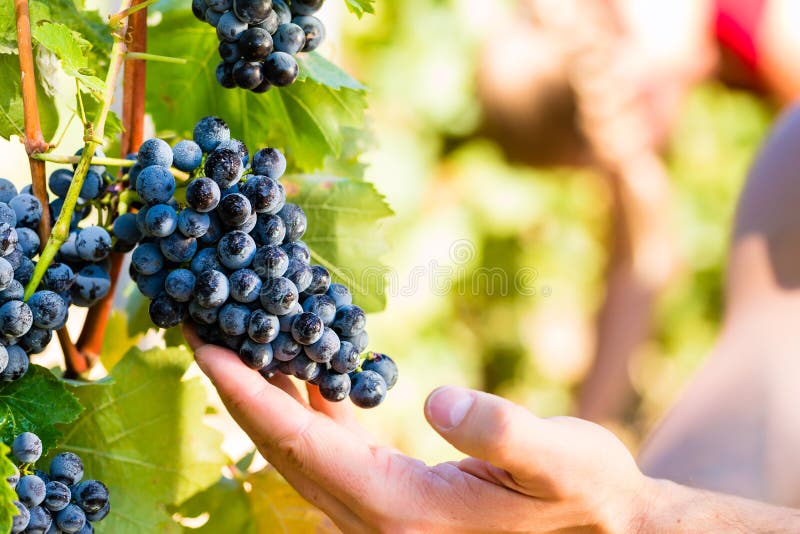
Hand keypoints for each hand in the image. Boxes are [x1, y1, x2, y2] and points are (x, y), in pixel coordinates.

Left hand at [186, 327, 653, 532]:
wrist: (604, 532)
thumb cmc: (587, 497)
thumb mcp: (561, 460)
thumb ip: (503, 434)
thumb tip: (437, 402)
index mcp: (404, 513)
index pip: (303, 448)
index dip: (249, 394)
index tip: (206, 345)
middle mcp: (378, 522)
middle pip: (284, 452)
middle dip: (239, 390)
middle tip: (203, 328)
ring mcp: (382, 513)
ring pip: (303, 453)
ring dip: (268, 397)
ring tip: (240, 337)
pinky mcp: (394, 496)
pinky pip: (333, 451)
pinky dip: (308, 407)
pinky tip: (303, 365)